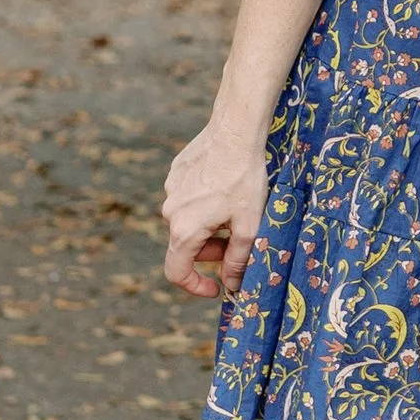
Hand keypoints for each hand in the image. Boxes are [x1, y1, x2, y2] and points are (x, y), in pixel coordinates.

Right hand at [161, 123, 269, 297]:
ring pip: (188, 221)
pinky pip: (188, 199)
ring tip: (236, 208)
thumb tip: (231, 284)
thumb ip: (238, 260)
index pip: (177, 272)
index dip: (195, 286)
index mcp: (184, 230)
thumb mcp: (248, 225)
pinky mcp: (176, 173)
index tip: (215, 287)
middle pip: (187, 246)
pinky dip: (205, 204)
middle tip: (239, 240)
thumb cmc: (244, 179)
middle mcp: (170, 212)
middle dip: (213, 250)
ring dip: (209, 226)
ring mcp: (171, 191)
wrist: (235, 131)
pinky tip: (225, 188)